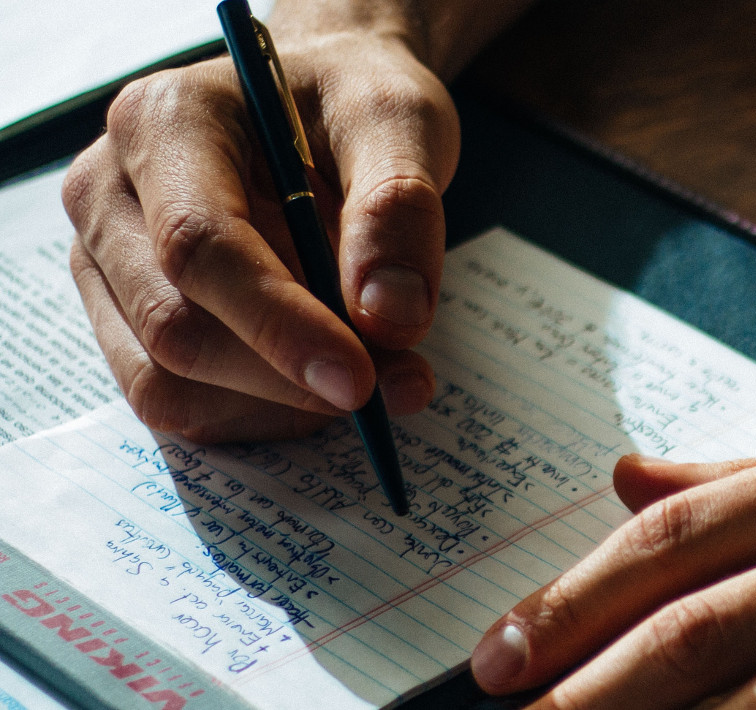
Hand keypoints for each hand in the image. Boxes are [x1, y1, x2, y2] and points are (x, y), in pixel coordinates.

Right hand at [62, 19, 457, 440]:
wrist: (321, 101)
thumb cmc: (351, 101)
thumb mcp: (399, 120)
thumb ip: (398, 208)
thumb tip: (389, 318)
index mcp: (164, 121)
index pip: (198, 246)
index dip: (279, 324)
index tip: (361, 378)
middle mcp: (109, 191)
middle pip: (175, 326)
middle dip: (291, 376)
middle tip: (401, 384)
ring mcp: (106, 260)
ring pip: (168, 381)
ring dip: (281, 406)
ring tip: (382, 375)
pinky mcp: (128, 315)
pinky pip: (180, 400)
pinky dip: (263, 413)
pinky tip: (325, 383)